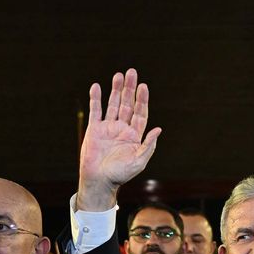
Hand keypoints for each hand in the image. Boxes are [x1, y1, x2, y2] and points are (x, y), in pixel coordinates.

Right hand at [77, 68, 161, 210]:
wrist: (99, 181)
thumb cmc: (121, 174)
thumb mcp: (138, 161)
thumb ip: (148, 145)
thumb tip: (158, 129)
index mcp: (134, 135)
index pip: (140, 113)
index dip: (142, 100)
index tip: (143, 86)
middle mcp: (122, 129)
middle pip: (127, 104)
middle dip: (129, 89)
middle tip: (131, 72)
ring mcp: (108, 128)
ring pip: (112, 104)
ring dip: (115, 90)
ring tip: (118, 75)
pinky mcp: (95, 129)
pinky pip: (96, 111)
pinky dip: (96, 99)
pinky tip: (97, 87)